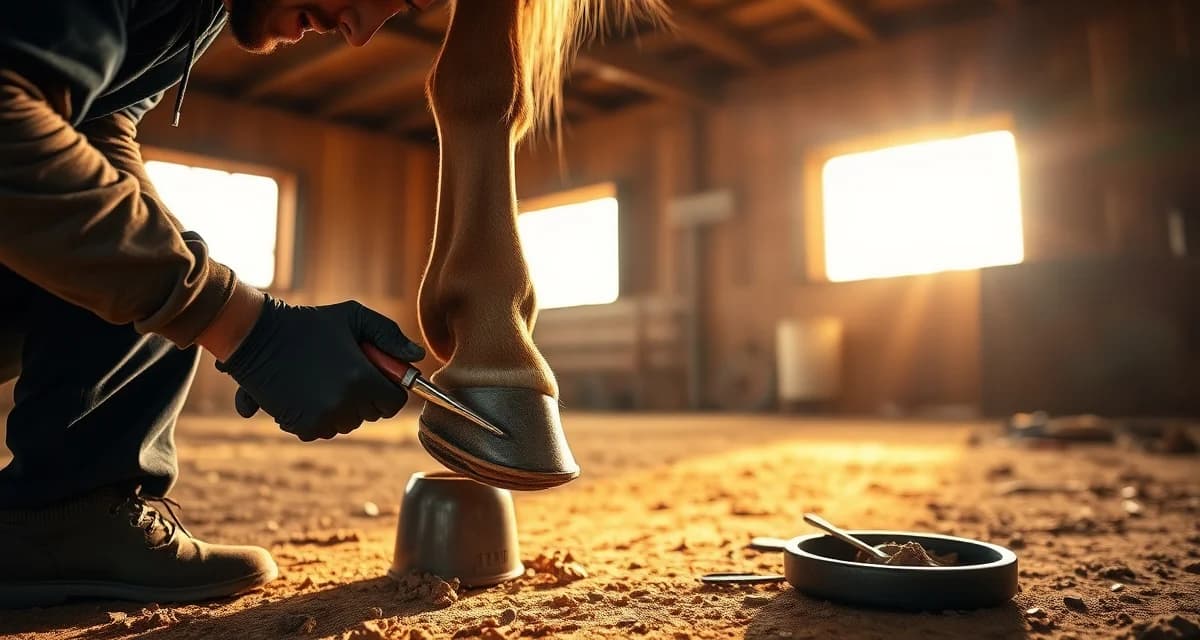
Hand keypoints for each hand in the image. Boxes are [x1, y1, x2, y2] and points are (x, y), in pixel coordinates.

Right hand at [215, 295, 425, 440]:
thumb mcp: (354, 317)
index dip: (387, 389)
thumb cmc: (309, 323)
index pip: (394, 402)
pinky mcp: (301, 427)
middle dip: (364, 397)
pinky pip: (323, 430)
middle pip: (371, 415)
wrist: (257, 337)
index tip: (373, 376)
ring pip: (347, 424)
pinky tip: (307, 392)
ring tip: (323, 379)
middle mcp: (344, 403)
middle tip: (343, 371)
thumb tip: (416, 357)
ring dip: (341, 408)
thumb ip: (389, 335)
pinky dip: (319, 416)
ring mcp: (322, 418)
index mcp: (362, 378)